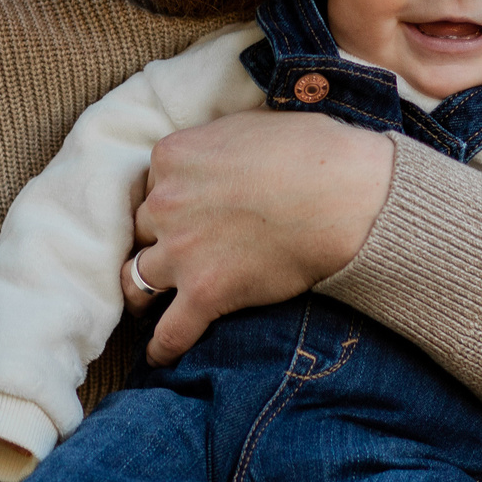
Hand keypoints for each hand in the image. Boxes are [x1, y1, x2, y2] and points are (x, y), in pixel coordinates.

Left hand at [125, 112, 394, 364]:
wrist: (345, 196)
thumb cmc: (314, 153)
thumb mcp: (250, 125)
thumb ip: (217, 142)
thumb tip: (222, 154)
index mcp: (172, 157)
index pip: (154, 184)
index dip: (172, 200)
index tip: (190, 211)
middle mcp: (166, 202)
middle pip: (143, 229)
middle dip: (159, 240)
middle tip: (178, 252)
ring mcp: (181, 251)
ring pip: (135, 278)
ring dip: (141, 291)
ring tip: (148, 304)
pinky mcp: (205, 294)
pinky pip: (169, 332)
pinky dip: (162, 347)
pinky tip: (160, 356)